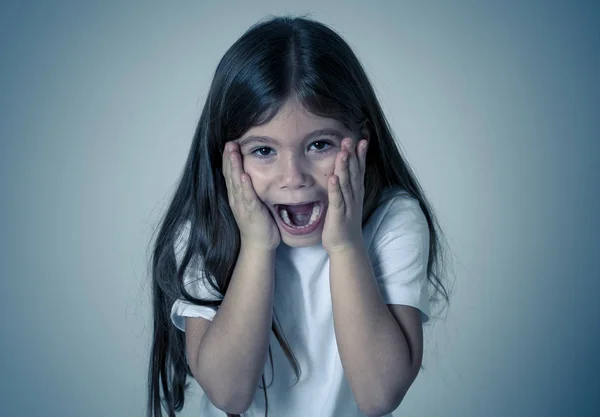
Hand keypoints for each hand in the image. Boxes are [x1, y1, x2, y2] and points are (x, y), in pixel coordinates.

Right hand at [222, 141, 280, 250]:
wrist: (258, 245)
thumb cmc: (257, 224)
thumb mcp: (251, 203)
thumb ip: (250, 190)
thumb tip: (252, 175)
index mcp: (236, 196)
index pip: (229, 174)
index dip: (228, 159)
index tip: (228, 144)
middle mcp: (236, 199)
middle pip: (230, 175)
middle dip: (229, 158)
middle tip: (228, 142)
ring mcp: (242, 205)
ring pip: (236, 182)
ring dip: (234, 166)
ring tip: (232, 152)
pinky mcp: (252, 212)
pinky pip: (247, 197)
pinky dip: (245, 186)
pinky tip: (244, 176)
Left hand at [322, 137, 368, 253]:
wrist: (346, 246)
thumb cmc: (344, 223)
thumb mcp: (347, 201)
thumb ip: (345, 186)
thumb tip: (342, 170)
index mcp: (355, 192)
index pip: (359, 170)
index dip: (360, 155)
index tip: (361, 139)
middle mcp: (353, 197)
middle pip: (353, 173)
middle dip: (352, 155)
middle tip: (351, 139)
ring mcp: (347, 205)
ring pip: (346, 183)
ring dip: (344, 168)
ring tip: (343, 153)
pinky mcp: (338, 215)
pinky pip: (336, 199)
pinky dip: (335, 188)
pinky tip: (333, 178)